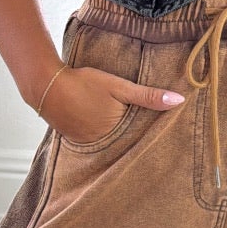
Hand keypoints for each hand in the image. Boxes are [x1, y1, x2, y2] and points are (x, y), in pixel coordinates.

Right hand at [45, 64, 184, 144]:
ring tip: (137, 131)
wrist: (47, 85)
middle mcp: (104, 144)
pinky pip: (99, 140)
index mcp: (118, 133)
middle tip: (157, 134)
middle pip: (128, 142)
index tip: (170, 133)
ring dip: (123, 137)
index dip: (154, 134)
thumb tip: (179, 100)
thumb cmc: (84, 83)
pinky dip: (106, 135)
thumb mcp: (119, 87)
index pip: (143, 138)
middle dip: (139, 138)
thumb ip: (148, 96)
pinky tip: (112, 127)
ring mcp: (90, 144)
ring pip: (114, 142)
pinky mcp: (79, 140)